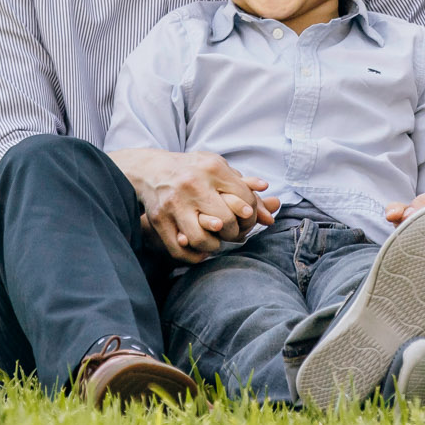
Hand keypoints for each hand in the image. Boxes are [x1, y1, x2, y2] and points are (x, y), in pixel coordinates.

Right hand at [110, 147, 280, 263]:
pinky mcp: (159, 219)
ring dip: (214, 246)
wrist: (151, 169)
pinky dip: (194, 256)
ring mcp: (174, 203)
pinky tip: (201, 250)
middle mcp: (193, 184)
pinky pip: (180, 249)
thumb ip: (246, 188)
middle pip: (225, 221)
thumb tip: (273, 210)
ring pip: (202, 239)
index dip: (252, 214)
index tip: (248, 218)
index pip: (244, 199)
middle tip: (235, 232)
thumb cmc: (194, 170)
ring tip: (217, 241)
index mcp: (212, 169)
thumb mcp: (219, 170)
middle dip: (235, 232)